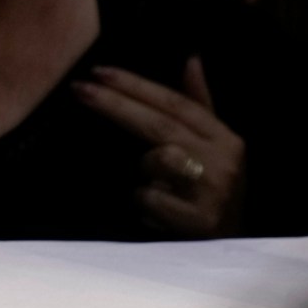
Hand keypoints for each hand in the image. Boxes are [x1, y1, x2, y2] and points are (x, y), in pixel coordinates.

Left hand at [74, 59, 245, 236]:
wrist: (229, 248)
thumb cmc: (211, 191)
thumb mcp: (213, 147)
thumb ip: (199, 104)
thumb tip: (190, 58)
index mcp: (226, 139)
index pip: (176, 103)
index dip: (136, 85)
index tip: (98, 70)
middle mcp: (225, 161)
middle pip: (160, 124)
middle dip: (115, 104)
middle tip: (78, 88)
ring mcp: (214, 192)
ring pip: (155, 160)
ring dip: (143, 169)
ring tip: (154, 183)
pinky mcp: (199, 221)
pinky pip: (149, 198)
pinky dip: (144, 202)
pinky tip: (154, 212)